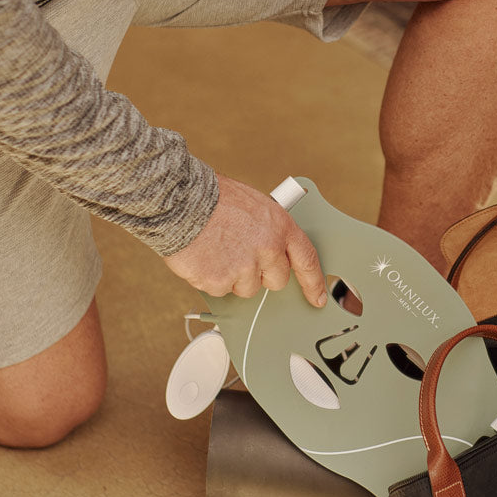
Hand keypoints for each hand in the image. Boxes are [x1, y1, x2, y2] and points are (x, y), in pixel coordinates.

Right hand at [164, 173, 327, 305]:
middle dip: (262, 274)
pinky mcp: (221, 281)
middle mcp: (267, 249)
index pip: (307, 260)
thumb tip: (272, 255)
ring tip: (218, 250)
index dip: (314, 282)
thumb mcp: (254, 206)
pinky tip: (204, 257)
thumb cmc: (212, 198)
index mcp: (280, 227)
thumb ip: (268, 232)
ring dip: (234, 276)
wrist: (178, 199)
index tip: (317, 298)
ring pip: (247, 288)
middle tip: (240, 255)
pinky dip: (211, 278)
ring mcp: (244, 268)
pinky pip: (221, 290)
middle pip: (276, 281)